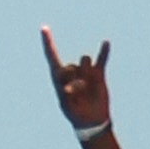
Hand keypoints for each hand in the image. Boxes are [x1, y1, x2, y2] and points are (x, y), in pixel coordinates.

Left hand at [42, 24, 112, 142]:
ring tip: (88, 89)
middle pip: (71, 65)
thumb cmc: (75, 113)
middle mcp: (71, 70)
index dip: (48, 42)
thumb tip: (71, 85)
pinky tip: (105, 43)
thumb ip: (66, 95)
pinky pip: (101, 60)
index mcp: (58, 77)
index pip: (51, 55)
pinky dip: (104, 52)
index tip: (44, 28)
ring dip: (86, 73)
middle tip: (77, 94)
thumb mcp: (67, 106)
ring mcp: (85, 71)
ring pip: (84, 59)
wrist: (91, 119)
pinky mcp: (98, 74)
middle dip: (74, 80)